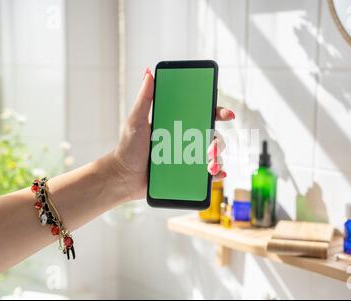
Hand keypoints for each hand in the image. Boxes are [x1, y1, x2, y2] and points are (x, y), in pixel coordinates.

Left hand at [113, 68, 234, 199]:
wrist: (123, 177)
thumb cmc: (128, 148)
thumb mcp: (135, 121)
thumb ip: (144, 98)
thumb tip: (149, 73)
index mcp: (177, 123)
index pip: (203, 113)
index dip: (218, 112)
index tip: (227, 115)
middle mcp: (186, 138)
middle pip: (213, 134)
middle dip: (219, 141)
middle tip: (211, 148)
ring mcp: (188, 156)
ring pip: (214, 154)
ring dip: (217, 159)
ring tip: (209, 166)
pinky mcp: (187, 174)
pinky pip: (208, 174)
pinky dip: (217, 173)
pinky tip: (216, 174)